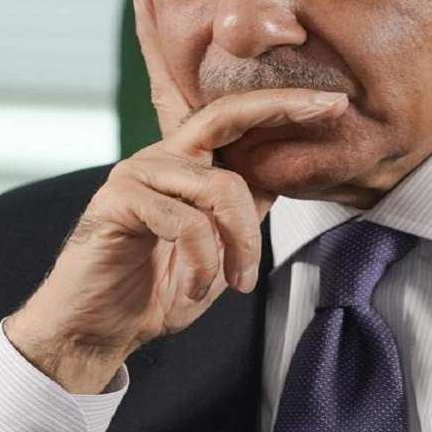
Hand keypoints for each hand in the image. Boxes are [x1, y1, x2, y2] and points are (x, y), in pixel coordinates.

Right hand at [4, 0, 347, 392]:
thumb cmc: (156, 291)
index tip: (334, 101)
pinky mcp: (120, 199)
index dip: (281, 105)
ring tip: (237, 283)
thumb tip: (279, 182)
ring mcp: (137, 173)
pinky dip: (202, 261)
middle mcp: (160, 157)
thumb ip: (241, 214)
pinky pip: (186, 222)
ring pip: (220, 187)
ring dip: (241, 243)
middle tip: (331, 108)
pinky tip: (193, 288)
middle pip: (227, 119)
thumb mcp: (218, 252)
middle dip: (282, 107)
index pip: (235, 119)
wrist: (98, 330)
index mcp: (185, 165)